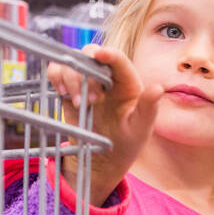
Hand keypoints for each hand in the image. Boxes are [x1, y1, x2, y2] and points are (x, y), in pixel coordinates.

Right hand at [45, 43, 164, 204]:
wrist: (104, 160)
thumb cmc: (127, 143)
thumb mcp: (140, 128)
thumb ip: (148, 107)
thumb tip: (157, 88)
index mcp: (128, 81)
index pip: (118, 59)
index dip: (109, 54)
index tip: (100, 54)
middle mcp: (107, 76)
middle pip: (91, 54)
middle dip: (87, 71)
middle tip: (90, 100)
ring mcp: (86, 81)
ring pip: (72, 61)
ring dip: (71, 77)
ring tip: (78, 103)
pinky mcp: (69, 89)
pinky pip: (57, 72)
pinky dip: (55, 76)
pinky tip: (62, 93)